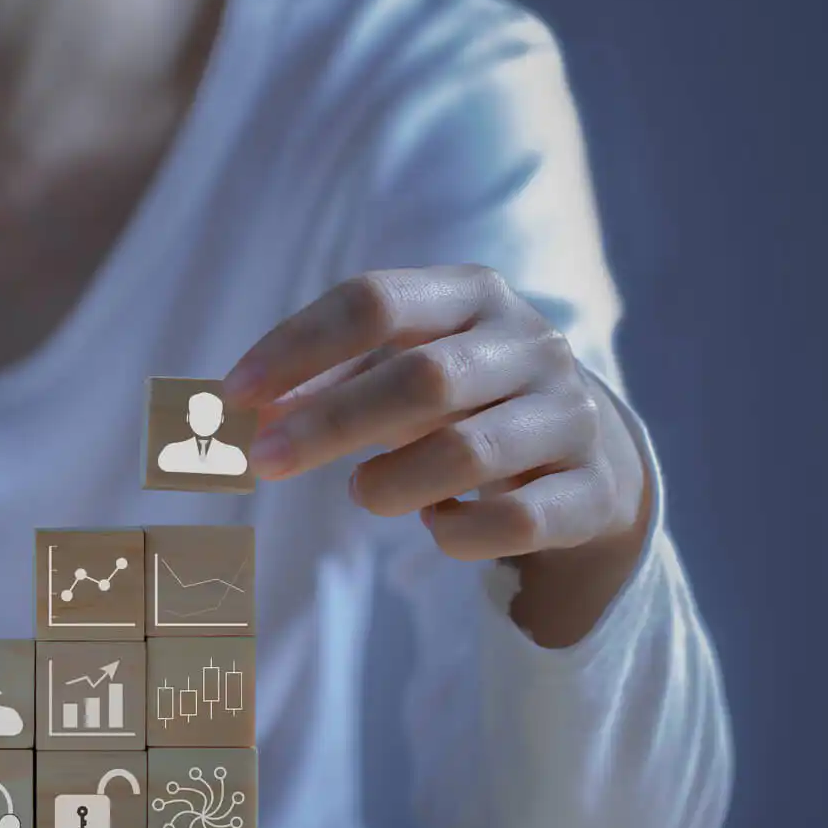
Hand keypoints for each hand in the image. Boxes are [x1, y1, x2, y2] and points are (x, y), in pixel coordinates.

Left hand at [224, 266, 650, 640]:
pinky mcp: (594, 490)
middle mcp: (531, 343)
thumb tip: (234, 414)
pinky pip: (514, 521)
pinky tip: (438, 525)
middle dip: (329, 424)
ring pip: (467, 452)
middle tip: (262, 463)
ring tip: (366, 492)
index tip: (232, 397)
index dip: (296, 348)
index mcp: (472, 294)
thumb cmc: (462, 402)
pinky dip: (456, 533)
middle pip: (422, 378)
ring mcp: (572, 415)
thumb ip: (321, 386)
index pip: (374, 301)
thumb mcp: (396, 373)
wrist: (590, 455)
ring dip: (391, 484)